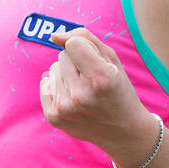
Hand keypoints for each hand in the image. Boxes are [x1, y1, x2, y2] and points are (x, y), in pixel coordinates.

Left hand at [39, 27, 155, 163]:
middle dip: (76, 63)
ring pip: (52, 70)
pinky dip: (56, 87)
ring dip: (66, 76)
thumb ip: (85, 38)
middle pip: (62, 56)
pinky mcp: (54, 118)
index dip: (84, 47)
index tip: (95, 60)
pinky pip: (45, 85)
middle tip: (92, 80)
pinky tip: (73, 99)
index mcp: (102, 79)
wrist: (123, 131)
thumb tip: (54, 36)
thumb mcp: (112, 60)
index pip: (73, 44)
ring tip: (85, 91)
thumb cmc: (118, 89)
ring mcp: (65, 109)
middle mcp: (81, 96)